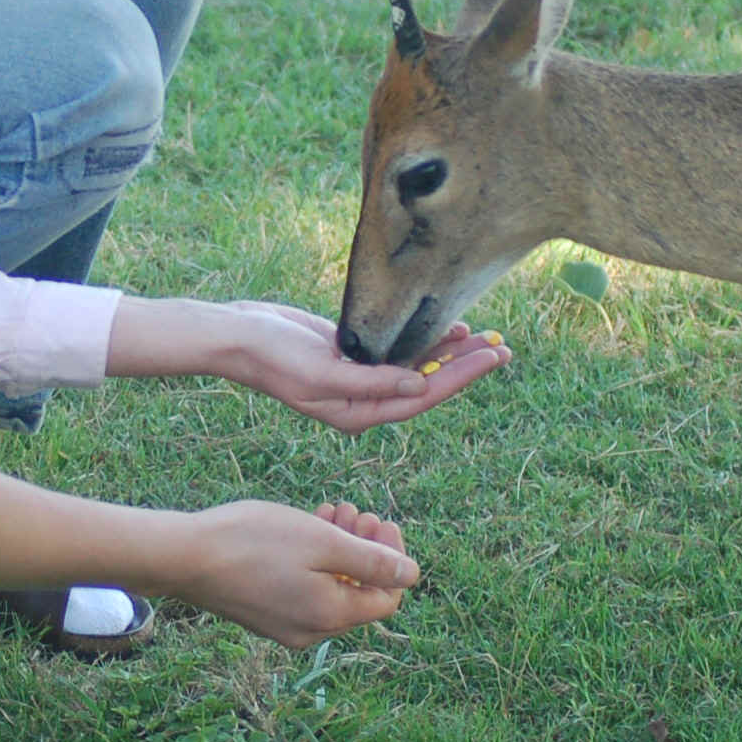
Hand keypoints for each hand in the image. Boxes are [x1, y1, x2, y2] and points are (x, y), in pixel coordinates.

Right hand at [176, 498, 419, 647]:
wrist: (182, 556)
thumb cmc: (252, 542)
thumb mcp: (321, 542)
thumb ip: (371, 561)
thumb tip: (411, 575)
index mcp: (331, 616)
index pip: (387, 598)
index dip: (394, 560)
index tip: (382, 522)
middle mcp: (311, 632)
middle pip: (359, 594)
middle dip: (365, 550)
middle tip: (353, 511)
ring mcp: (283, 627)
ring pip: (331, 590)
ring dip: (339, 551)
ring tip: (330, 512)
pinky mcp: (262, 615)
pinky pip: (303, 592)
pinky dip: (313, 563)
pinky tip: (302, 530)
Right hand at [203, 299, 507, 433]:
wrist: (238, 335)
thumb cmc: (274, 357)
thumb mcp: (323, 372)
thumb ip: (372, 381)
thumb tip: (420, 385)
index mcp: (359, 413)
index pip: (423, 397)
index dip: (461, 377)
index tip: (493, 356)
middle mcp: (364, 400)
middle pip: (427, 384)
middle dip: (465, 367)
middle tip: (503, 347)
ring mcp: (359, 378)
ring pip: (416, 367)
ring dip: (448, 352)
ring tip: (485, 336)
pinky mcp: (352, 355)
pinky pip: (399, 351)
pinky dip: (424, 340)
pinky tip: (447, 328)